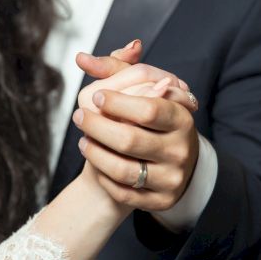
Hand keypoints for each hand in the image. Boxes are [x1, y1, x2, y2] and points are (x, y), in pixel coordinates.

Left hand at [73, 43, 199, 211]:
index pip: (149, 109)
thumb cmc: (150, 120)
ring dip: (94, 153)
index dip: (117, 102)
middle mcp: (181, 150)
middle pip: (129, 139)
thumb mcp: (141, 90)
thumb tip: (82, 58)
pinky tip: (96, 161)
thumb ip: (115, 70)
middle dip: (96, 126)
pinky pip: (123, 193)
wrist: (165, 163)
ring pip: (122, 169)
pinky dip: (103, 177)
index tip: (97, 95)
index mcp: (182, 118)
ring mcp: (172, 178)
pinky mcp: (161, 201)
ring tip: (82, 140)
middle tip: (79, 116)